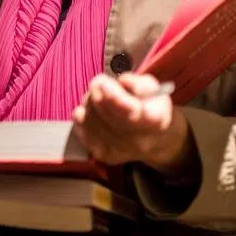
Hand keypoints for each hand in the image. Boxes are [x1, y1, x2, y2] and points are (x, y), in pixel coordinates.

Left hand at [71, 73, 195, 175]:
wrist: (156, 139)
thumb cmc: (152, 107)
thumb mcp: (154, 89)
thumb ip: (139, 83)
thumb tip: (123, 81)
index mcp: (154, 121)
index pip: (129, 112)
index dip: (112, 96)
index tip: (104, 83)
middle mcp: (137, 141)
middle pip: (104, 113)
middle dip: (97, 92)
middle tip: (102, 82)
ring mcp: (119, 151)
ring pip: (89, 119)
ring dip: (89, 103)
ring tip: (99, 97)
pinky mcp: (103, 154)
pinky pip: (80, 129)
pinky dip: (82, 116)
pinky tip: (91, 111)